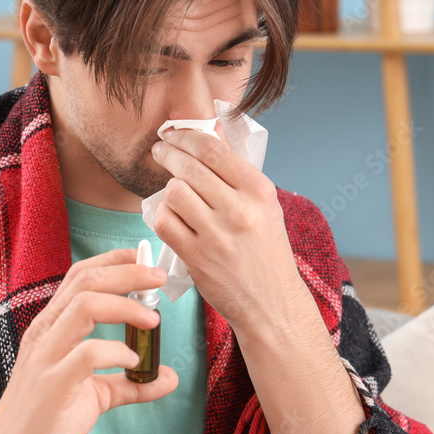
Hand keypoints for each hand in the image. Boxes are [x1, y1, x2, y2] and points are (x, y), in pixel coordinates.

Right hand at [0, 248, 178, 433]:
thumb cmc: (45, 422)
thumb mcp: (94, 395)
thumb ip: (129, 383)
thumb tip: (167, 376)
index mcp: (51, 327)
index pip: (80, 276)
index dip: (113, 260)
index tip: (144, 258)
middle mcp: (45, 333)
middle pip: (86, 282)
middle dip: (127, 273)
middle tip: (158, 278)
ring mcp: (46, 356)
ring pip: (84, 305)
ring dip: (125, 305)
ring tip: (152, 320)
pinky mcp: (52, 384)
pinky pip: (87, 353)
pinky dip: (117, 353)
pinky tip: (133, 364)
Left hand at [149, 121, 300, 330]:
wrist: (272, 303)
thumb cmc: (266, 250)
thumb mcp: (263, 206)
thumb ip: (235, 171)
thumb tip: (209, 131)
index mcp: (259, 191)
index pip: (213, 149)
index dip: (186, 135)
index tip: (174, 133)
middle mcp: (240, 210)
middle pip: (189, 167)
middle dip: (169, 154)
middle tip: (161, 151)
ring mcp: (217, 235)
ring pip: (174, 192)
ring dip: (169, 190)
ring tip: (174, 193)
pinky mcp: (197, 257)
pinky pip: (165, 222)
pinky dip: (162, 215)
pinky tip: (170, 216)